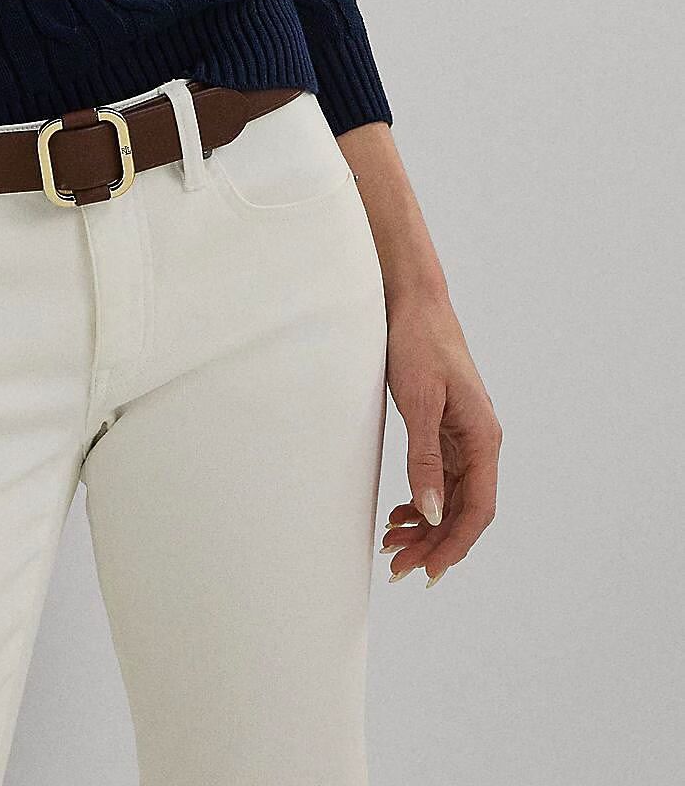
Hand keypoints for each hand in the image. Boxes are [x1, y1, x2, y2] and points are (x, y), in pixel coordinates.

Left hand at [381, 288, 501, 585]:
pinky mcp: (445, 430)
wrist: (414, 303)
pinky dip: (421, 501)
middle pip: (464, 510)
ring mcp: (463, 438)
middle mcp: (480, 443)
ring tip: (392, 547)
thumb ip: (424, 459)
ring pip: (451, 498)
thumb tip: (429, 513)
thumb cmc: (419, 344)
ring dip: (425, 526)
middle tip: (398, 567)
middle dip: (434, 543)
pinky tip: (399, 515)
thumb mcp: (418, 402)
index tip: (429, 572)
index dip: (454, 545)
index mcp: (484, 439)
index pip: (478, 509)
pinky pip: (440, 479)